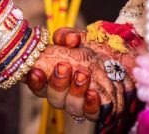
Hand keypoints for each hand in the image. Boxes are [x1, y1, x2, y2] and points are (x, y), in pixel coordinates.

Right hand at [26, 27, 140, 132]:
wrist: (115, 61)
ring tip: (83, 75)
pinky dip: (91, 105)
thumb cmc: (89, 50)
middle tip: (64, 66)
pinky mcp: (95, 110)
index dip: (34, 80)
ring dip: (75, 92)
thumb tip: (72, 39)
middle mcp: (62, 94)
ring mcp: (78, 104)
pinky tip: (94, 93)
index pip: (36, 84)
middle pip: (53, 97)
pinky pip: (91, 113)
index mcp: (51, 78)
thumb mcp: (77, 38)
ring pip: (71, 106)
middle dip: (57, 83)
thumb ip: (67, 35)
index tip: (36, 70)